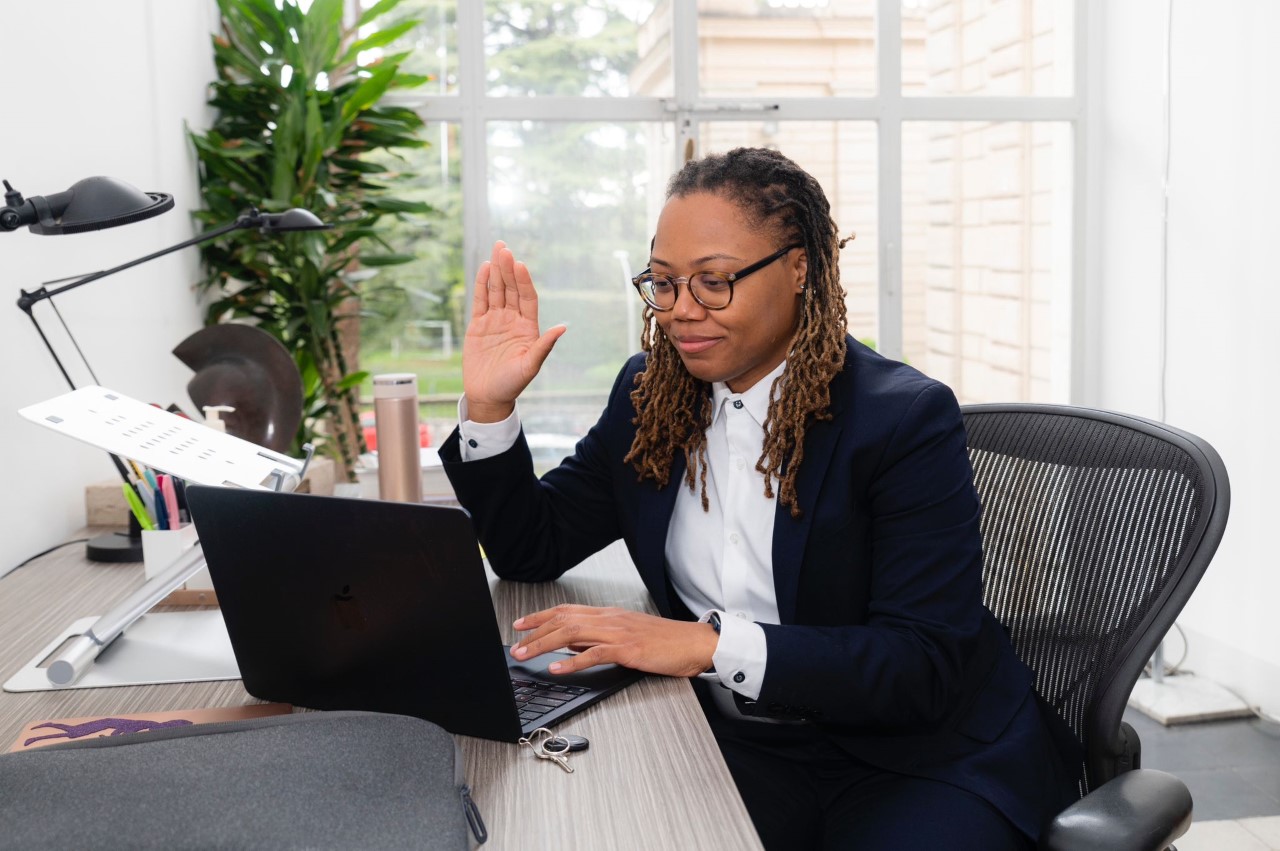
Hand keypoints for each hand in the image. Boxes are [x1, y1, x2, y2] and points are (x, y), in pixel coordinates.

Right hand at [462, 241, 566, 422]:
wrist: (488, 396)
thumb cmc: (512, 384)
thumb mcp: (530, 366)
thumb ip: (544, 346)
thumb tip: (562, 328)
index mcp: (528, 327)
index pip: (527, 298)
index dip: (523, 281)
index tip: (520, 265)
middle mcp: (513, 320)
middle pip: (511, 289)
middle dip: (508, 268)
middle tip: (503, 247)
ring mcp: (495, 320)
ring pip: (496, 291)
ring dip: (496, 271)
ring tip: (496, 250)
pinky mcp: (478, 325)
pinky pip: (481, 301)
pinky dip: (482, 285)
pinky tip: (484, 269)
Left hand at [510, 604, 718, 678]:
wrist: (694, 643)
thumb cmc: (665, 641)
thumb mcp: (627, 635)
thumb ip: (599, 638)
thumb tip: (572, 646)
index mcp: (609, 615)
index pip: (566, 611)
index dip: (540, 617)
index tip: (521, 625)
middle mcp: (609, 619)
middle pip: (563, 620)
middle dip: (535, 632)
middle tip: (516, 645)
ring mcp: (618, 633)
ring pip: (572, 634)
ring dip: (545, 645)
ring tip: (527, 654)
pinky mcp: (628, 650)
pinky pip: (594, 654)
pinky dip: (572, 661)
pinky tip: (558, 668)